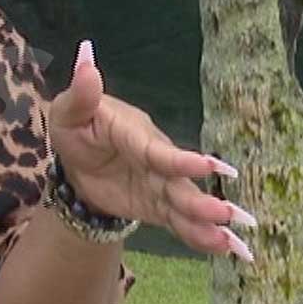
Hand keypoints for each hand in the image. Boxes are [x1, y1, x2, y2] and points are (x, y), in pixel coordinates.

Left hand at [48, 41, 256, 261]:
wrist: (77, 162)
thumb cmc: (75, 126)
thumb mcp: (69, 111)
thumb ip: (82, 93)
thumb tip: (85, 55)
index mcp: (134, 134)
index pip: (158, 150)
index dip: (182, 160)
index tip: (209, 167)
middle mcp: (155, 159)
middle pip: (179, 181)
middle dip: (201, 199)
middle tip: (227, 215)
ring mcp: (160, 183)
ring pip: (184, 204)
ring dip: (206, 221)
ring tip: (232, 241)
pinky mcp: (159, 205)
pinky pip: (179, 221)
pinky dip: (199, 236)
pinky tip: (226, 248)